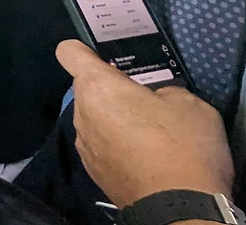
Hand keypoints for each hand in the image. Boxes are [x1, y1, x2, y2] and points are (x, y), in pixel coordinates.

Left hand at [57, 40, 232, 208]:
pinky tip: (143, 156)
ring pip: (94, 118)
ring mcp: (84, 145)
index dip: (83, 50)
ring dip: (113, 120)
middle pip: (88, 89)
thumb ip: (163, 89)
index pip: (69, 52)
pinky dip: (115, 145)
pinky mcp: (93, 171)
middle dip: (111, 91)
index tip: (104, 57)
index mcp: (98, 87)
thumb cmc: (182, 147)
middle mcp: (82, 113)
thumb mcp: (188, 102)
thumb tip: (154, 97)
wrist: (180, 208)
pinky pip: (100, 145)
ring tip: (149, 134)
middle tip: (145, 101)